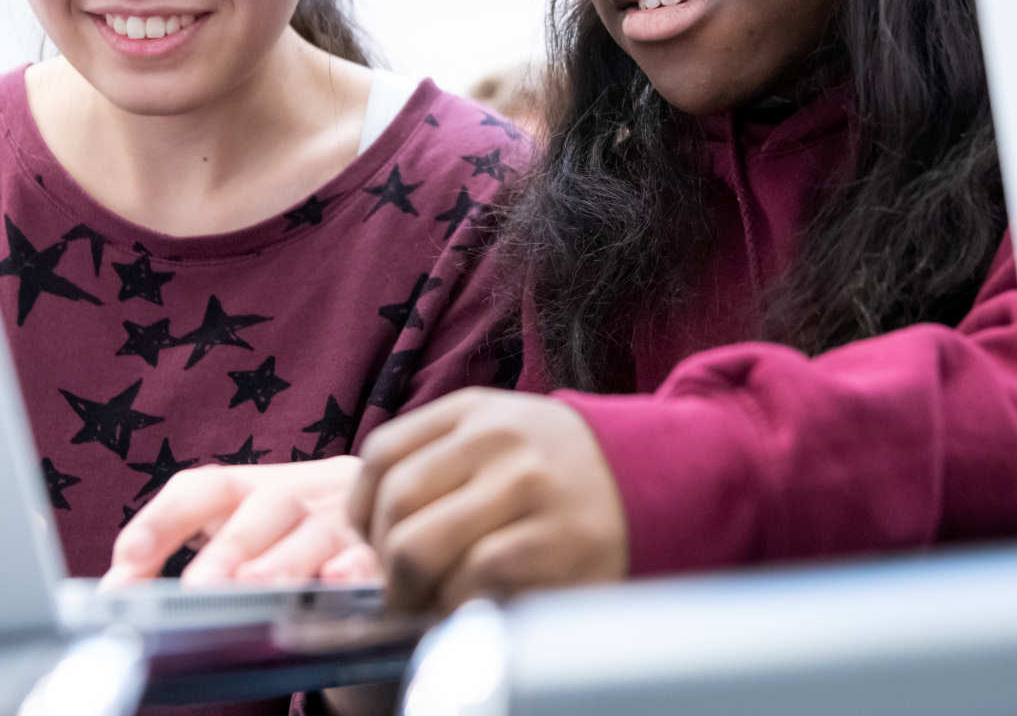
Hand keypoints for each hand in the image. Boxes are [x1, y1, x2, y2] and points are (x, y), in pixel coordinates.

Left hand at [102, 456, 379, 587]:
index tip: (125, 564)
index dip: (163, 520)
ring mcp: (348, 519)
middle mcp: (303, 494)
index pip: (205, 487)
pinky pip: (375, 556)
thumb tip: (115, 593)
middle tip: (200, 588)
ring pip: (317, 531)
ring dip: (285, 562)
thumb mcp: (244, 535)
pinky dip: (357, 570)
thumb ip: (182, 553)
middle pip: (266, 506)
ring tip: (259, 590)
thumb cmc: (298, 539)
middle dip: (231, 547)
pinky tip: (340, 584)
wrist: (398, 510)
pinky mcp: (388, 550)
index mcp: (257, 488)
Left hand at [347, 389, 627, 612]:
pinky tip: (474, 606)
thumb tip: (365, 524)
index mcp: (474, 411)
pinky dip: (458, 604)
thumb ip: (436, 459)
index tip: (373, 540)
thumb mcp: (497, 435)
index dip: (362, 509)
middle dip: (385, 560)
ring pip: (422, 547)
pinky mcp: (555, 540)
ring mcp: (528, 487)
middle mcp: (498, 439)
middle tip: (400, 588)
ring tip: (429, 603)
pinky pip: (472, 580)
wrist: (654, 478)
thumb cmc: (555, 469)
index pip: (381, 454)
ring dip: (414, 591)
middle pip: (396, 505)